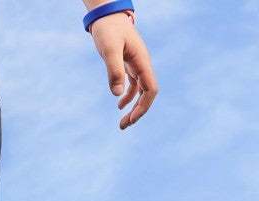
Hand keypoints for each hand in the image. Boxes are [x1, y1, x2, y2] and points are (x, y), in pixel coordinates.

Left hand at [89, 12, 158, 129]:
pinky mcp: (129, 64)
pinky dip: (128, 97)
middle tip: (124, 126)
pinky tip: (119, 106)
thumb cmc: (108, 30)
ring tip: (123, 123)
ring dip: (133, 108)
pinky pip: (133, 85)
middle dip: (138, 112)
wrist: (107, 16)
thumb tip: (116, 95)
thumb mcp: (109, 49)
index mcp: (142, 62)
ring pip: (140, 91)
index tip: (131, 119)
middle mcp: (142, 65)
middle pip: (147, 94)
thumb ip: (114, 71)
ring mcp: (137, 65)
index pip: (150, 89)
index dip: (143, 106)